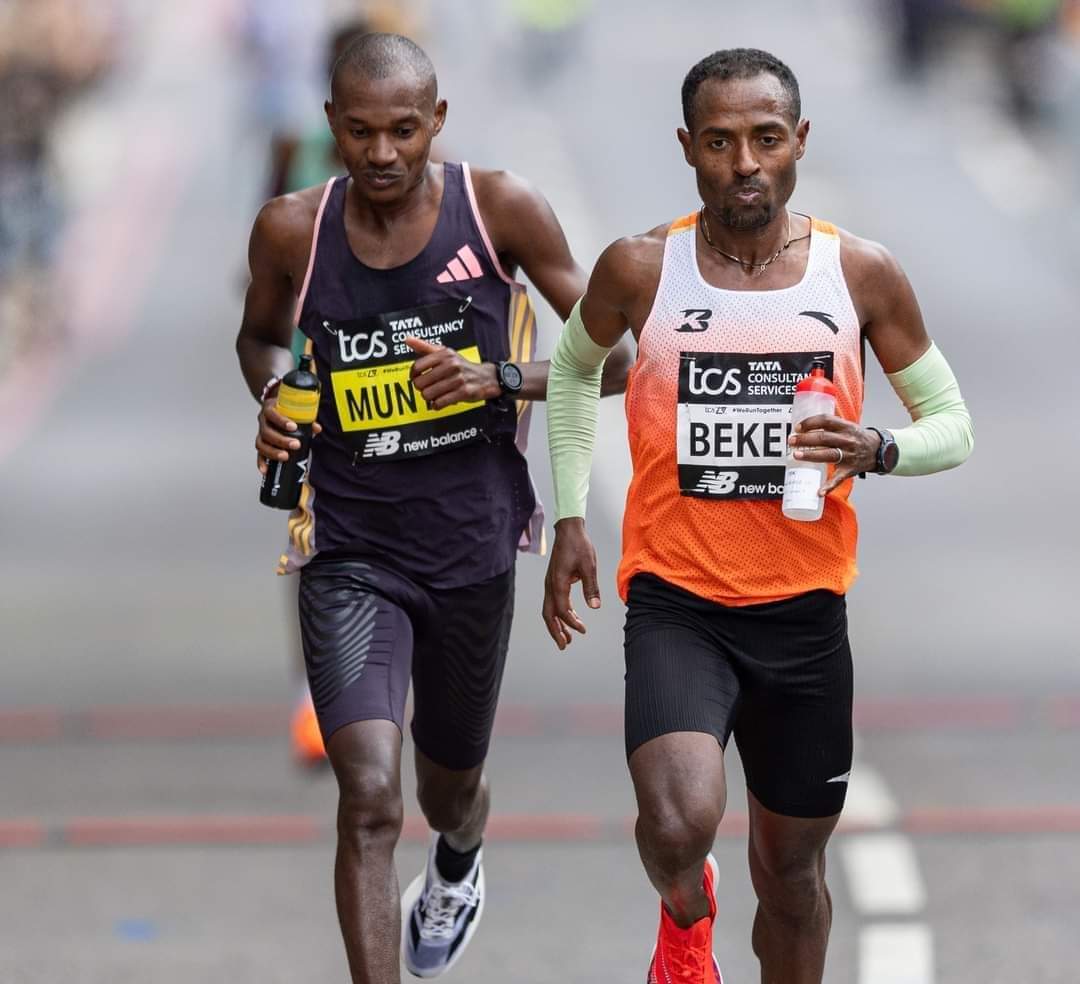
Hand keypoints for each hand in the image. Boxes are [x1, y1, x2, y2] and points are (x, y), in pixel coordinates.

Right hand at [255, 386, 320, 474]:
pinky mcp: (261, 444)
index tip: (293, 427)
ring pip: (261, 444)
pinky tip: (266, 469)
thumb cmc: (286, 410)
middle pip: (266, 432)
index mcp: (270, 409)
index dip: (281, 421)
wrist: (276, 408)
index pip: (272, 414)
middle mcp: (263, 421)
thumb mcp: (295, 410)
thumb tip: (316, 428)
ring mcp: (260, 433)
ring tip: (285, 456)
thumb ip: (306, 418)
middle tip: (295, 444)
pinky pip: (259, 454)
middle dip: (281, 440)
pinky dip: (261, 463)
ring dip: (273, 452)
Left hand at [405, 336, 499, 409]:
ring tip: (434, 395)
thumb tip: (407, 339)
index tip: (416, 378)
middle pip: (420, 383)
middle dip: (421, 389)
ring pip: (428, 395)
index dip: (413, 375)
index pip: (417, 367)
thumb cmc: (461, 366)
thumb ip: (425, 347)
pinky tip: (440, 402)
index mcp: (444, 354)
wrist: (487, 377)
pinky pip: (440, 403)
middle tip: (427, 388)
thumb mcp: (445, 353)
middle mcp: (451, 365)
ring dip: (429, 398)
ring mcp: (458, 379)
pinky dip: (437, 405)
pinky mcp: (463, 392)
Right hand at [542, 518, 600, 650]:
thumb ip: (591, 587)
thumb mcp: (589, 566)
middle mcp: (550, 585)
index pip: (562, 610)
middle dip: (556, 631)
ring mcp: (550, 583)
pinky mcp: (553, 580)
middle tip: (564, 646)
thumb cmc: (578, 545)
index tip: (583, 630)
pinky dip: (560, 613)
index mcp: (558, 583)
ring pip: (549, 609)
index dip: (571, 623)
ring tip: (568, 637)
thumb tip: (595, 607)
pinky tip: (572, 617)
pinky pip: (554, 601)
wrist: (569, 530)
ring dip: (557, 624)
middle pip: (549, 614)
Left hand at [787, 414, 880, 493]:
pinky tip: (819, 491)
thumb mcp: (847, 426)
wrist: (878, 450)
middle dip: (805, 439)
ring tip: (796, 455)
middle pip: (823, 438)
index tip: (798, 427)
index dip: (810, 422)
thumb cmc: (857, 437)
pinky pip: (838, 479)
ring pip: (827, 455)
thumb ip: (830, 424)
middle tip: (792, 440)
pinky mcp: (849, 470)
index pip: (826, 420)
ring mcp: (849, 456)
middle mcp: (847, 441)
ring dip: (810, 455)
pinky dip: (829, 486)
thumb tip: (805, 423)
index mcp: (846, 427)